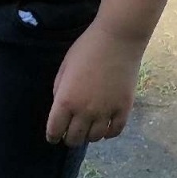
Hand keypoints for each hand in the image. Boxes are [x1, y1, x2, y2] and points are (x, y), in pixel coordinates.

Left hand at [45, 23, 144, 146]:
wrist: (118, 38)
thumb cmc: (87, 48)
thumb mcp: (65, 66)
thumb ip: (60, 90)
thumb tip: (61, 108)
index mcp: (66, 100)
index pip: (55, 131)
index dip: (52, 136)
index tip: (54, 136)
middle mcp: (84, 111)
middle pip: (74, 139)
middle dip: (69, 138)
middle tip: (71, 132)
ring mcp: (106, 112)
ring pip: (94, 138)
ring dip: (89, 135)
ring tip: (89, 127)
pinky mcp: (124, 109)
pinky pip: (114, 132)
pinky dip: (108, 133)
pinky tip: (106, 127)